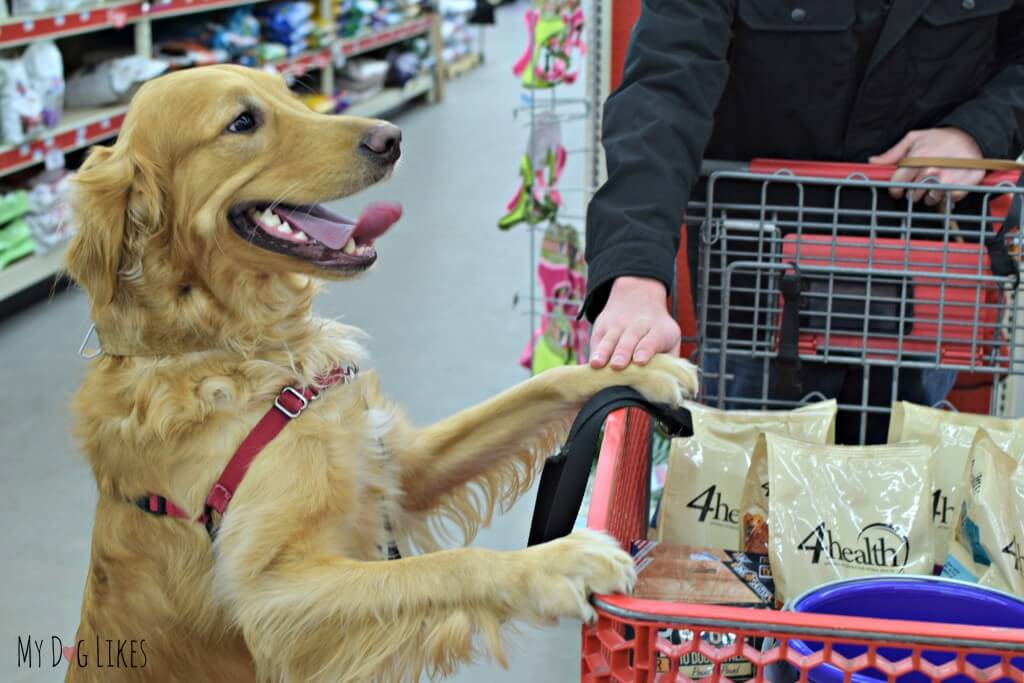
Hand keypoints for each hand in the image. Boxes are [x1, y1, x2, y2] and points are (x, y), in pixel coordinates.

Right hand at [589, 276, 680, 369]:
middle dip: (622, 353)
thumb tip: (668, 381)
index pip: (651, 341)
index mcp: (657, 330)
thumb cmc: (657, 327)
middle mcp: (636, 326)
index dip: (645, 350)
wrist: (638, 295)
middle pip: (628, 341)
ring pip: (609, 340)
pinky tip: (590, 364)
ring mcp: (617, 325)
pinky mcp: (602, 326)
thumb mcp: (671, 337)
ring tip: (597, 364)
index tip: (640, 361)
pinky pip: (596, 341)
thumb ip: (671, 359)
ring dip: (603, 352)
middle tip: (618, 366)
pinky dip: (593, 352)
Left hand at [869, 128, 984, 205]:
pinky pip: (948, 200)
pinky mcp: (963, 186)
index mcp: (917, 160)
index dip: (896, 189)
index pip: (897, 185)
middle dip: (914, 190)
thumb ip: (893, 153)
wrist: (973, 135)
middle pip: (912, 195)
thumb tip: (873, 161)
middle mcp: (931, 171)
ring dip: (930, 195)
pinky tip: (950, 184)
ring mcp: (948, 180)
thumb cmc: (940, 137)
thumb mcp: (914, 138)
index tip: (899, 188)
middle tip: (922, 181)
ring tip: (935, 182)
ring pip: (929, 200)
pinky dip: (948, 195)